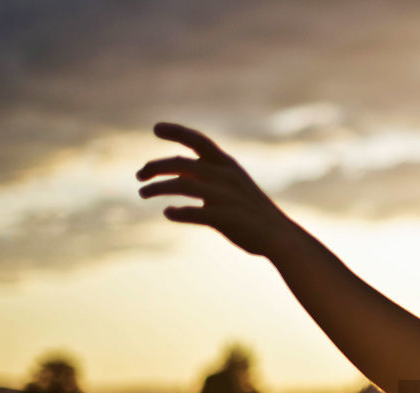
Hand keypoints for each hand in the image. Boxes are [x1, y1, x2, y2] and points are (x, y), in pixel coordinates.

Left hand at [136, 122, 298, 256]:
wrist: (281, 238)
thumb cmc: (252, 214)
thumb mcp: (229, 188)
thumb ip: (203, 180)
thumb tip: (174, 177)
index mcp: (228, 166)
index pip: (199, 141)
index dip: (177, 132)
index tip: (156, 128)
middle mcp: (226, 177)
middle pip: (181, 163)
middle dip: (155, 167)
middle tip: (138, 175)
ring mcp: (226, 197)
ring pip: (182, 186)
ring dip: (158, 188)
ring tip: (143, 193)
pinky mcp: (225, 218)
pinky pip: (194, 212)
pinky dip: (178, 212)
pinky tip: (169, 214)